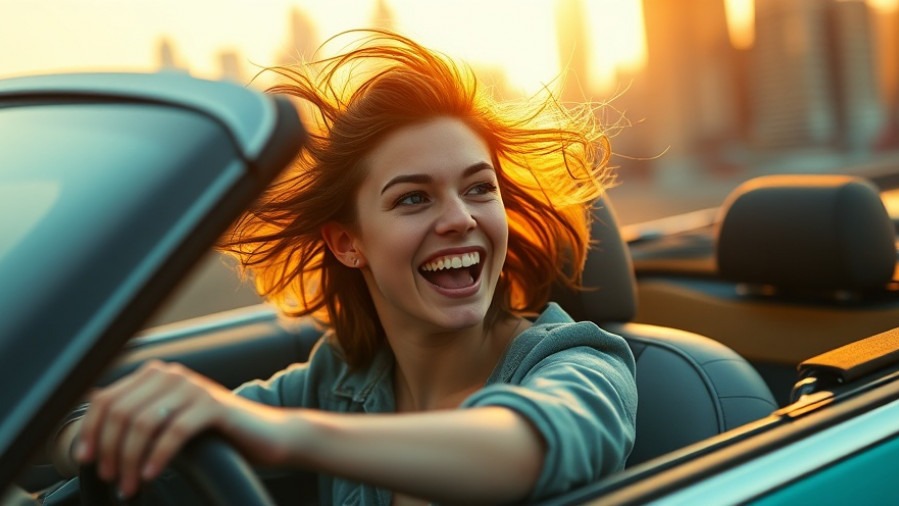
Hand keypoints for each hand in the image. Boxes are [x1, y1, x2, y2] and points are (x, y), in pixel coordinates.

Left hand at [76, 360, 296, 498]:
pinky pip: (175, 432)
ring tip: (131, 484)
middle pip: (121, 412)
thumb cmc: (217, 434)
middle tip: (113, 478)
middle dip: (110, 451)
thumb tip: (93, 437)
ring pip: (144, 422)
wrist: (265, 435)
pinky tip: (152, 474)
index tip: (86, 461)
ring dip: (131, 459)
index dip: (90, 431)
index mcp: (157, 376)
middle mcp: (173, 375)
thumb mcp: (171, 422)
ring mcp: (194, 388)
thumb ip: (140, 419)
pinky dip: (157, 457)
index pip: (106, 399)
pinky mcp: (214, 406)